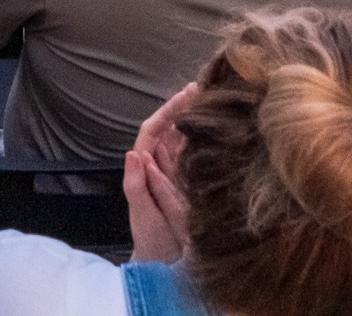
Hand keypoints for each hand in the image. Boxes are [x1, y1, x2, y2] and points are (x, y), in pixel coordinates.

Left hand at [125, 82, 195, 261]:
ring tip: (211, 101)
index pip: (154, 129)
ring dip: (193, 120)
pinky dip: (202, 140)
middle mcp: (158, 165)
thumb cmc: (150, 239)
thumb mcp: (142, 214)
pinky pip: (193, 156)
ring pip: (182, 140)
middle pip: (169, 129)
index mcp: (144, 167)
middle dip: (184, 107)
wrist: (163, 263)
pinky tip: (217, 131)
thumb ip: (136, 186)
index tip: (186, 93)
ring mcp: (173, 173)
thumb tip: (134, 153)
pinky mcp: (186, 182)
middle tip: (204, 88)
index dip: (168, 109)